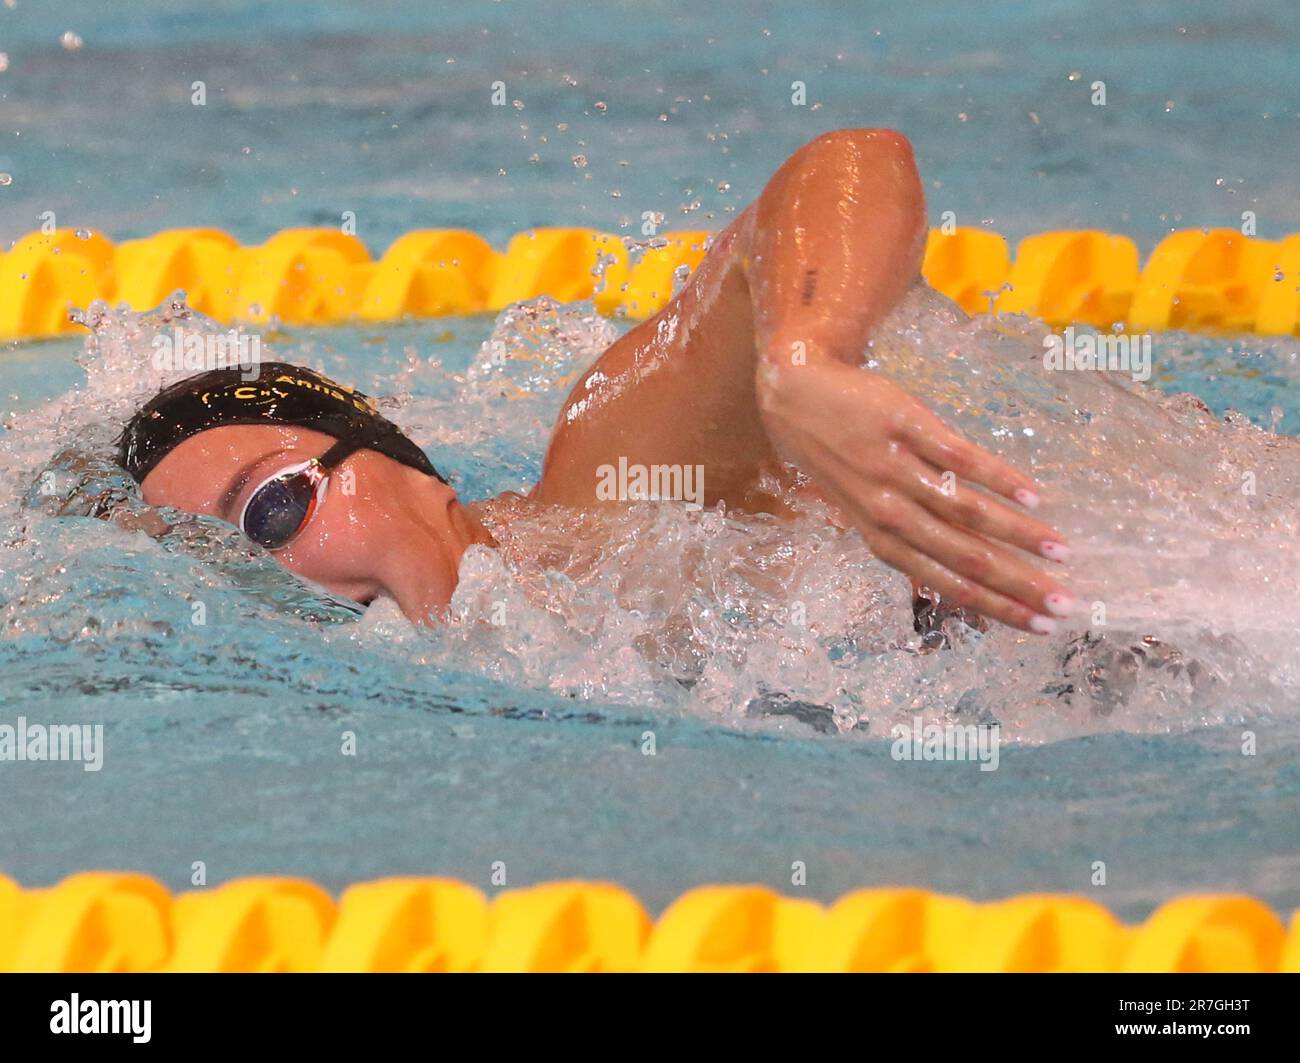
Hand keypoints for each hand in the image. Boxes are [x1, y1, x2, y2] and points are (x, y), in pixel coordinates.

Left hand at [756, 357, 1074, 633]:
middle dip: (1018, 584)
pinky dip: (998, 478)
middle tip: (1065, 602)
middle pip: (964, 556)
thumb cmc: (842, 459)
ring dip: (1018, 533)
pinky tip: (1032, 495)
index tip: (1041, 625)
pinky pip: (958, 458)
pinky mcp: (905, 426)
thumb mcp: (866, 510)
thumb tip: (969, 573)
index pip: (949, 583)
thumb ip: (911, 539)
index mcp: (882, 539)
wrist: (796, 395)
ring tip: (1061, 548)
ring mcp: (896, 469)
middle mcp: (888, 511)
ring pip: (965, 511)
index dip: (997, 607)